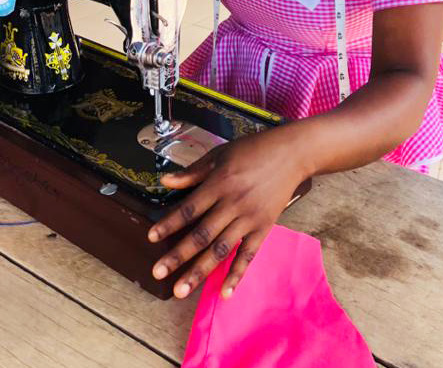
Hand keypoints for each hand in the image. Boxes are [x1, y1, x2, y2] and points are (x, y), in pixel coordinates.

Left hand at [148, 129, 305, 299]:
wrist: (291, 154)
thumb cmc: (253, 150)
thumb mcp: (220, 154)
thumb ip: (192, 172)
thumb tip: (165, 180)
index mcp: (220, 183)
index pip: (189, 209)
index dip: (169, 224)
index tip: (151, 238)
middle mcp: (233, 204)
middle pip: (201, 235)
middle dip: (178, 256)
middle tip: (157, 273)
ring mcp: (249, 218)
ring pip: (221, 250)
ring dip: (199, 272)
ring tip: (181, 290)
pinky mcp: (264, 228)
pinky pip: (248, 255)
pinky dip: (237, 275)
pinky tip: (224, 293)